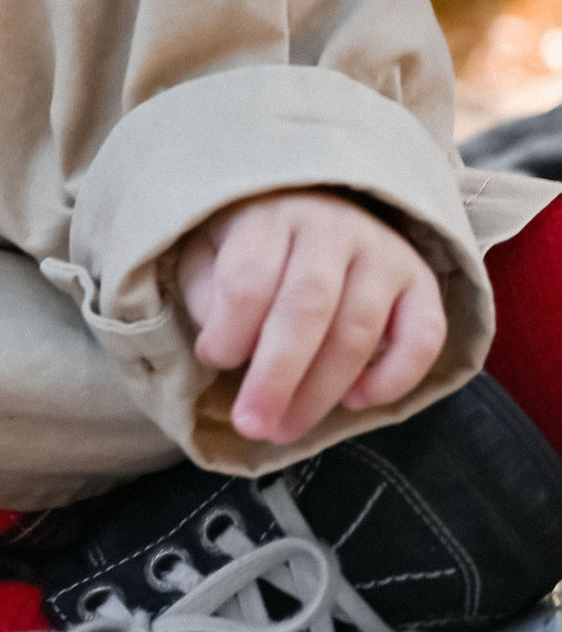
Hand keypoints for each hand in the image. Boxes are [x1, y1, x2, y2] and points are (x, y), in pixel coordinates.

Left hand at [178, 193, 446, 446]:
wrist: (312, 204)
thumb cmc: (250, 246)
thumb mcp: (207, 256)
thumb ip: (207, 296)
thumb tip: (236, 352)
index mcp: (270, 215)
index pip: (249, 277)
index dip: (229, 332)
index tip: (215, 362)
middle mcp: (333, 227)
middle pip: (307, 307)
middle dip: (277, 377)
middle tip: (253, 426)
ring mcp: (384, 252)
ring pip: (358, 329)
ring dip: (322, 391)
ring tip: (287, 427)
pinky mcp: (422, 280)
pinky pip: (424, 336)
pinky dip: (395, 378)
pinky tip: (356, 401)